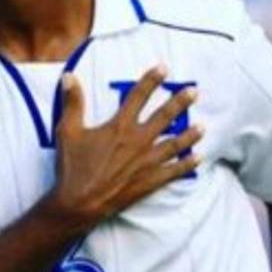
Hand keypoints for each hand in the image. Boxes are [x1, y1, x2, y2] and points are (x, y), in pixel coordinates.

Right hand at [49, 65, 201, 228]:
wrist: (79, 203)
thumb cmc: (73, 167)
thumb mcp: (68, 131)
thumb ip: (72, 102)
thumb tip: (69, 76)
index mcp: (119, 126)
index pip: (139, 96)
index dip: (152, 80)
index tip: (163, 68)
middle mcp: (138, 141)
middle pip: (165, 116)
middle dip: (180, 102)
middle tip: (194, 92)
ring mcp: (147, 162)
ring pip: (175, 144)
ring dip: (190, 134)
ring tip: (202, 127)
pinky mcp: (151, 181)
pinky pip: (175, 171)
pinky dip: (188, 165)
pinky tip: (198, 158)